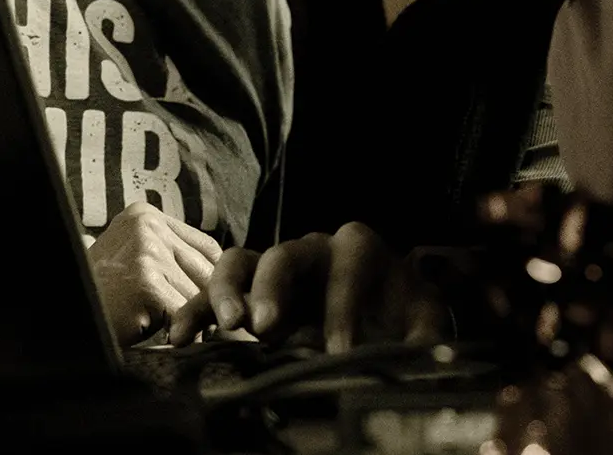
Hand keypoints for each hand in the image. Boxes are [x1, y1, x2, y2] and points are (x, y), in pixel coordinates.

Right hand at [87, 201, 223, 345]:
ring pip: (196, 291)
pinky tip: (166, 340)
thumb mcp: (134, 261)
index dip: (209, 278)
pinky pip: (183, 311)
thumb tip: (224, 271)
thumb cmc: (101, 297)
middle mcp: (146, 225)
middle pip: (205, 267)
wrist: (63, 322)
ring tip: (176, 333)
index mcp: (144, 215)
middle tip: (197, 324)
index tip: (206, 302)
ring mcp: (145, 251)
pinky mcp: (145, 282)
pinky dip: (180, 331)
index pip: (204, 246)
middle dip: (202, 300)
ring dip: (191, 318)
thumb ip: (171, 256)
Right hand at [167, 222, 442, 353]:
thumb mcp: (422, 322)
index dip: (345, 308)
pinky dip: (195, 309)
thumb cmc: (401, 315)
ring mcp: (273, 269)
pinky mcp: (246, 293)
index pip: (350, 265)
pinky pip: (212, 291)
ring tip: (228, 326)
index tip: (341, 352)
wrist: (379, 315)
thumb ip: (426, 337)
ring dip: (229, 291)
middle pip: (285, 252)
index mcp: (359, 250)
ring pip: (241, 260)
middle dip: (275, 287)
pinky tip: (181, 338)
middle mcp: (312, 249)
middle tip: (268, 327)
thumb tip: (430, 362)